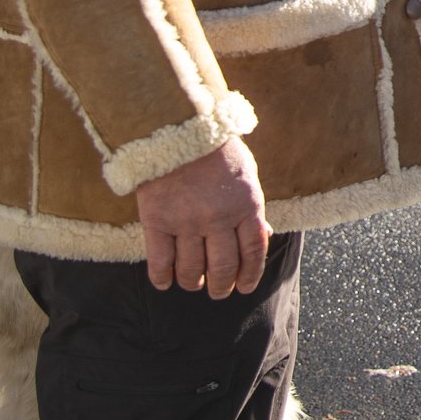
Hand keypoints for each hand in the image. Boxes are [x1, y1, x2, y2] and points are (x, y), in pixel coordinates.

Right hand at [135, 138, 268, 298]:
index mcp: (246, 205)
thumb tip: (263, 234)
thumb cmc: (216, 151)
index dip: (250, 275)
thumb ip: (251, 207)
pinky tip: (164, 282)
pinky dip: (162, 278)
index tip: (244, 287)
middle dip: (221, 286)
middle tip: (218, 292)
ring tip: (193, 284)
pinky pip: (160, 261)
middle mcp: (218, 218)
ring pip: (191, 270)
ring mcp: (186, 221)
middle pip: (223, 267)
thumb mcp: (246, 175)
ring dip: (193, 283)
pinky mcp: (157, 220)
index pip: (253, 252)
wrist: (176, 127)